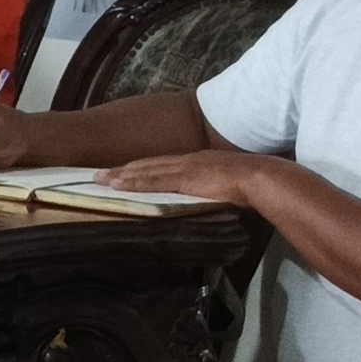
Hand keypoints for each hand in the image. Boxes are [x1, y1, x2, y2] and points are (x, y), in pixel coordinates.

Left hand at [108, 149, 264, 206]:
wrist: (261, 176)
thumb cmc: (252, 182)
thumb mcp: (229, 184)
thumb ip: (216, 190)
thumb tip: (213, 201)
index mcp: (198, 161)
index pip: (163, 164)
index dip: (141, 168)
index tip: (123, 171)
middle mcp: (187, 160)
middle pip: (148, 164)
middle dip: (122, 169)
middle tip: (99, 174)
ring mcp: (184, 168)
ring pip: (144, 171)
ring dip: (121, 176)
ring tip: (99, 179)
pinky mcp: (183, 178)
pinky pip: (152, 181)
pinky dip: (133, 183)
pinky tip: (117, 186)